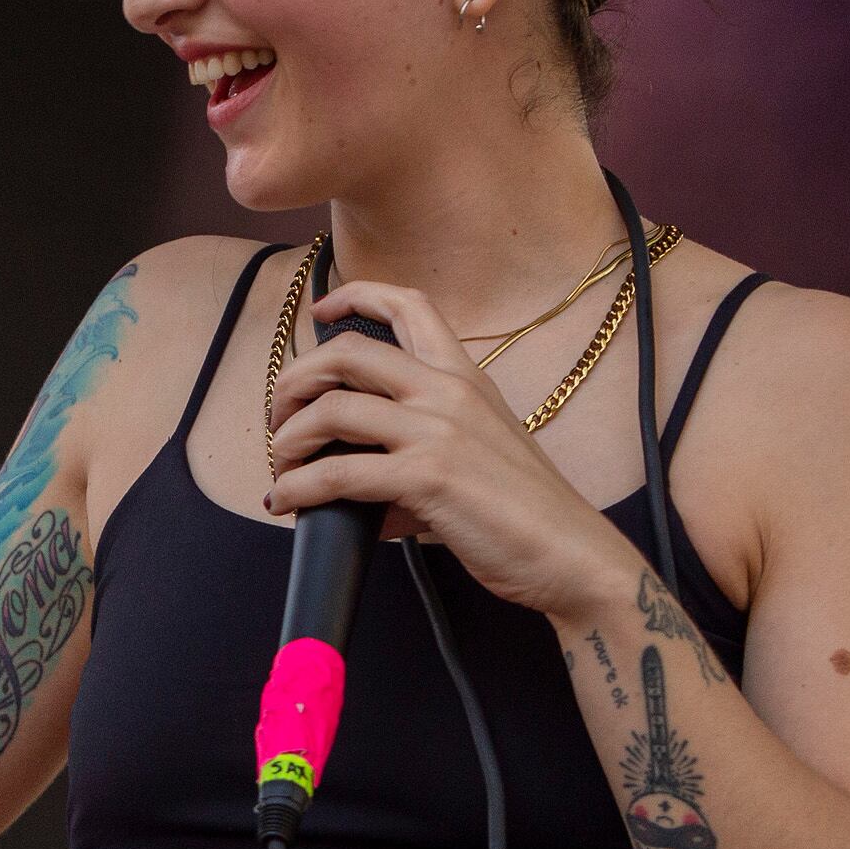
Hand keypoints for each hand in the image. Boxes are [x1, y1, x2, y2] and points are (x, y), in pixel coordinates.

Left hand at [263, 277, 647, 621]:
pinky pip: (337, 472)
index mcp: (465, 377)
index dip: (356, 296)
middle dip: (295, 381)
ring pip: (332, 409)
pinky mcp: (427, 477)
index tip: (322, 311)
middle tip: (280, 417)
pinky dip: (298, 488)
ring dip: (288, 439)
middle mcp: (449, 391)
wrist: (569, 553)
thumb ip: (415, 452)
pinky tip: (286, 503)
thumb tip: (353, 482)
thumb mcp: (474, 457)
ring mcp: (438, 431)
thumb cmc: (523, 512)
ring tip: (280, 467)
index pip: (410, 305)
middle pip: (348, 353)